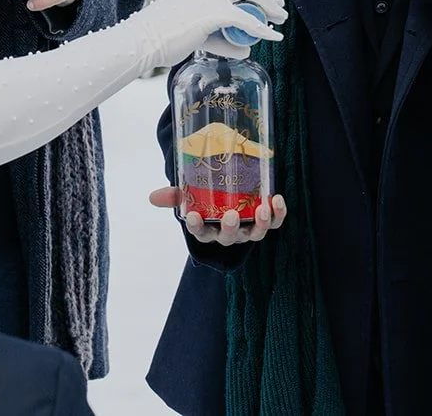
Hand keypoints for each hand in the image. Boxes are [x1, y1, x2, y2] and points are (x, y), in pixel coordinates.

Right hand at [142, 0, 286, 60]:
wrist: (143, 39)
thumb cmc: (162, 38)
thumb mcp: (194, 33)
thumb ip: (219, 39)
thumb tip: (245, 49)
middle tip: (278, 5)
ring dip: (270, 7)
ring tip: (281, 18)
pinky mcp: (215, 13)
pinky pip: (247, 20)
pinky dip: (263, 29)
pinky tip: (273, 36)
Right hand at [148, 186, 286, 244]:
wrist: (230, 194)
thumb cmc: (206, 199)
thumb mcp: (189, 196)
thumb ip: (174, 196)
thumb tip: (153, 197)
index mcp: (208, 229)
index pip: (200, 233)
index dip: (197, 227)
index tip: (193, 216)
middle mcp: (229, 234)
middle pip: (229, 237)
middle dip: (231, 228)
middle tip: (231, 215)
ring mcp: (248, 230)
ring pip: (255, 234)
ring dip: (259, 223)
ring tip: (260, 208)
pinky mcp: (265, 222)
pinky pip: (274, 222)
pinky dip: (278, 214)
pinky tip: (276, 199)